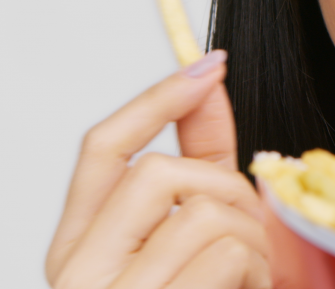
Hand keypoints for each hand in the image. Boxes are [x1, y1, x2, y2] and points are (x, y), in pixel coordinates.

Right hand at [45, 51, 271, 288]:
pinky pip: (226, 255)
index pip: (102, 148)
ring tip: (251, 273)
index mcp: (78, 246)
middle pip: (156, 173)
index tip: (207, 66)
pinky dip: (257, 271)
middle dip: (227, 185)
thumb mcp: (196, 232)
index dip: (156, 101)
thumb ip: (201, 159)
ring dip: (252, 237)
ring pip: (201, 214)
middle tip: (253, 225)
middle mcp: (80, 272)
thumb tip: (207, 79)